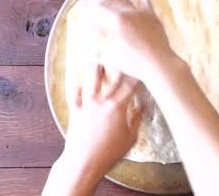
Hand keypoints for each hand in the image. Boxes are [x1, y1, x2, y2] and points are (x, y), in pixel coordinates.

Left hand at [45, 64, 142, 195]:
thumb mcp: (131, 138)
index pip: (131, 86)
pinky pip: (75, 95)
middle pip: (113, 79)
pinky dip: (78, 87)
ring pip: (91, 82)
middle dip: (120, 67)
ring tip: (99, 62)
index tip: (143, 67)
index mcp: (118, 107)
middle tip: (124, 56)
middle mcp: (102, 101)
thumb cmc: (110, 152)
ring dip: (96, 71)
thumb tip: (143, 107)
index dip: (138, 75)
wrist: (83, 162)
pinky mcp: (75, 111)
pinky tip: (80, 82)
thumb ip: (137, 120)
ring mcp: (87, 105)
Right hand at [82, 0, 180, 81]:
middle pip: (111, 0)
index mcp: (114, 19)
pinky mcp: (152, 18)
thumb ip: (98, 34)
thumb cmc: (131, 61)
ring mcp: (140, 13)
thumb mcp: (109, 50)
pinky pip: (147, 2)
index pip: (98, 8)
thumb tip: (87, 22)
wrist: (157, 63)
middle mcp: (127, 12)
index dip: (89, 4)